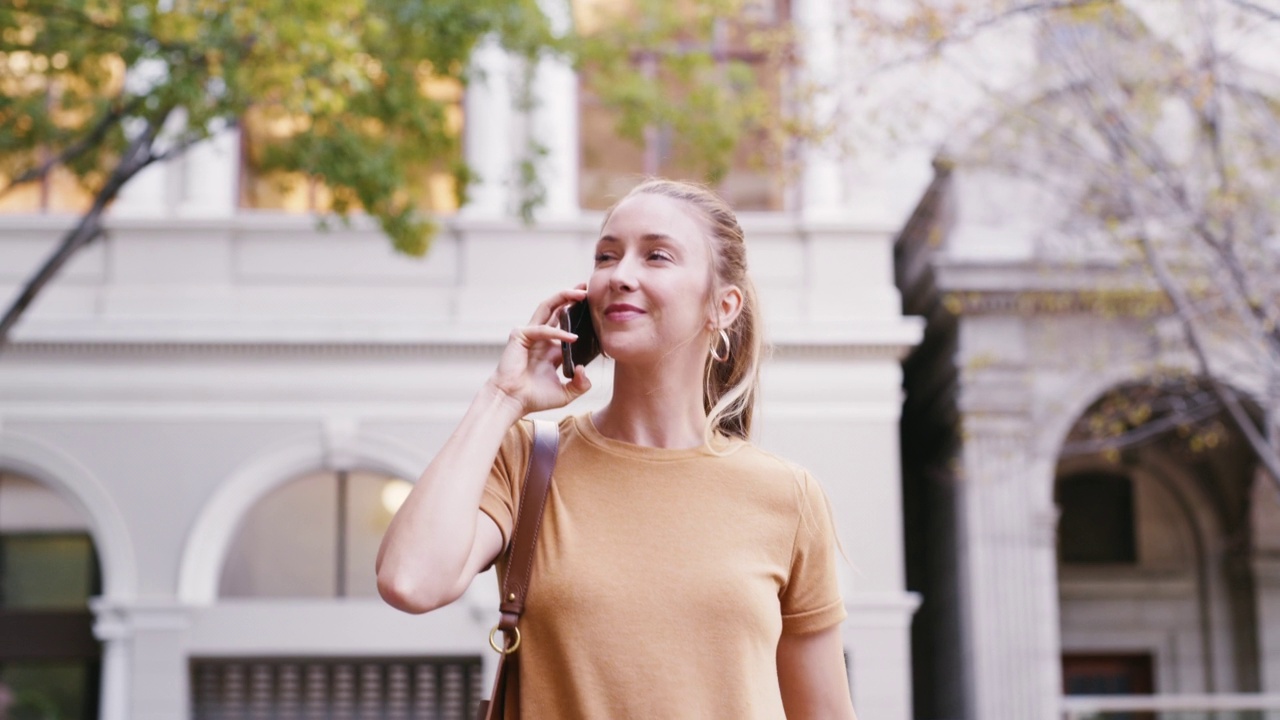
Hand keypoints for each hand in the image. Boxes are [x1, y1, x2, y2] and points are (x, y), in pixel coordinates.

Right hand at [486, 286, 592, 414]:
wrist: (513, 402)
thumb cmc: (534, 398)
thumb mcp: (565, 393)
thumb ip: (580, 384)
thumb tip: (585, 370)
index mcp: (550, 348)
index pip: (566, 324)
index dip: (578, 314)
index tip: (595, 307)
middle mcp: (540, 338)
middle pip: (556, 309)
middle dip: (571, 297)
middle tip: (587, 288)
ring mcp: (529, 335)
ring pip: (547, 308)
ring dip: (564, 298)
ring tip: (581, 294)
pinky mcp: (520, 336)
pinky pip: (543, 330)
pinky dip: (558, 332)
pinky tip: (572, 337)